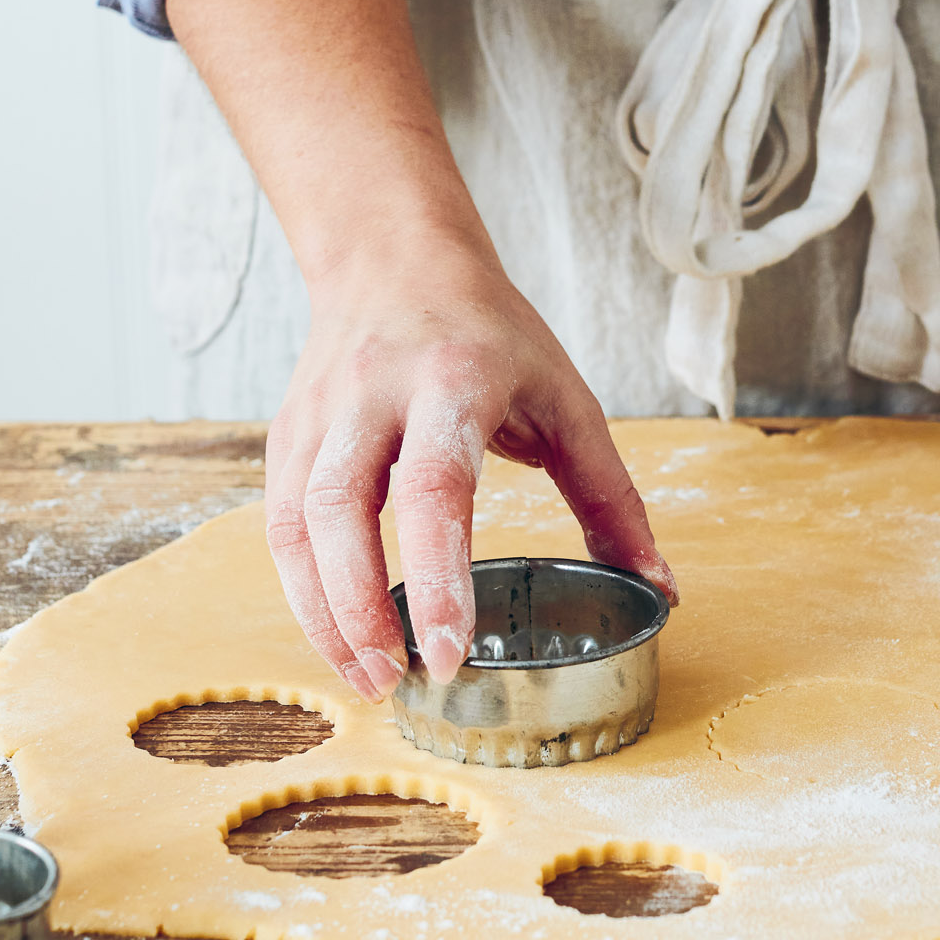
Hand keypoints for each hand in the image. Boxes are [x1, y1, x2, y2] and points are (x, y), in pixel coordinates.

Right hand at [263, 243, 677, 701]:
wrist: (393, 258)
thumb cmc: (489, 333)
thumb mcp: (567, 399)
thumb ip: (612, 496)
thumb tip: (658, 588)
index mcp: (453, 379)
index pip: (433, 488)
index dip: (437, 576)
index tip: (449, 652)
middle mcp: (372, 394)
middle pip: (342, 508)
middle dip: (360, 608)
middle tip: (400, 682)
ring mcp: (319, 414)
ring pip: (297, 524)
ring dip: (325, 613)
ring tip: (371, 680)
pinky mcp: (287, 436)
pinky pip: (281, 526)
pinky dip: (304, 592)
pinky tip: (341, 640)